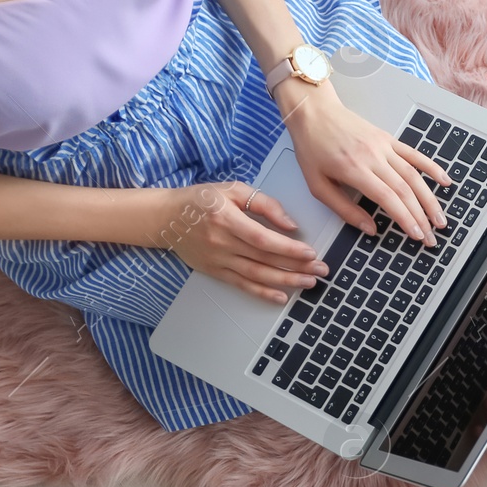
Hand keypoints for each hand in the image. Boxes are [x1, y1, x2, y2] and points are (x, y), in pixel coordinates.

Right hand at [159, 182, 326, 303]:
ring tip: (309, 283)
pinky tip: (281, 297)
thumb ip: (263, 203)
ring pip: (256, 275)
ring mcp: (218, 260)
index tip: (310, 252)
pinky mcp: (215, 271)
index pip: (262, 238)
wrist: (165, 218)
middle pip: (264, 258)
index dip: (287, 248)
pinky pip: (242, 285)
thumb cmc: (200, 199)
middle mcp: (221, 243)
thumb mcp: (232, 189)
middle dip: (296, 266)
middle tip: (321, 270)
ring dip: (285, 281)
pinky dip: (262, 293)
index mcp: (226, 219)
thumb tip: (289, 224)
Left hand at [282, 90, 448, 243]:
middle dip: (422, 216)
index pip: (388, 198)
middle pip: (405, 190)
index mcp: (354, 170)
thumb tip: (370, 228)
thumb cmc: (312, 148)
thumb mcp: (317, 185)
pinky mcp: (388, 139)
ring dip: (430, 199)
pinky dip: (432, 167)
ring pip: (414, 175)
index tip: (416, 235)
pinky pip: (415, 154)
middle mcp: (373, 157)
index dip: (406, 218)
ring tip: (440, 219)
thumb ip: (344, 209)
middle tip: (431, 237)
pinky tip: (445, 180)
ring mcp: (384, 146)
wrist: (314, 112)